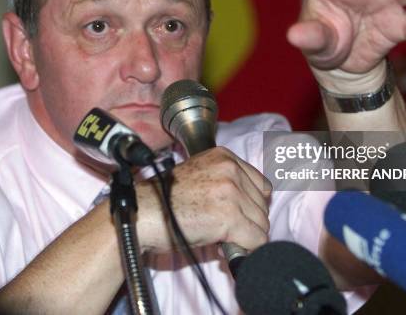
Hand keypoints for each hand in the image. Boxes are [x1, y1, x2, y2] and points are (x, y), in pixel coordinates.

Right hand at [136, 147, 271, 252]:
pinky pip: (256, 240)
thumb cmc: (164, 200)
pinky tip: (223, 245)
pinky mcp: (229, 216)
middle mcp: (230, 169)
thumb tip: (253, 209)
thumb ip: (227, 183)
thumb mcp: (199, 177)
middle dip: (247, 222)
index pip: (262, 185)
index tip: (238, 215)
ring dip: (245, 236)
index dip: (251, 205)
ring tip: (218, 235)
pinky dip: (244, 249)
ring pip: (261, 224)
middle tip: (223, 229)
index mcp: (224, 156)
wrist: (142, 213)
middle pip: (263, 206)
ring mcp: (230, 191)